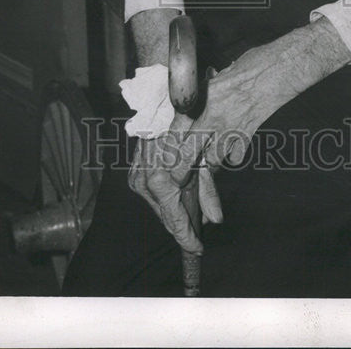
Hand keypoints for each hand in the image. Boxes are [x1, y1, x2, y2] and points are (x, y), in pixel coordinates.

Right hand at [127, 112, 222, 253]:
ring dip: (173, 213)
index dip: (187, 237)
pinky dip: (163, 200)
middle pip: (165, 216)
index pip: (175, 219)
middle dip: (182, 226)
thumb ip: (208, 191)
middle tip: (196, 236)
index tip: (198, 248)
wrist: (163, 103)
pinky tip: (175, 200)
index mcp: (163, 179)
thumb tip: (216, 221)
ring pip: (157, 207)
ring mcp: (137, 175)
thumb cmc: (191, 127)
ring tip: (189, 218)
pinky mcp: (133, 172)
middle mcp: (146, 179)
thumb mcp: (205, 160)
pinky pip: (149, 195)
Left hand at [177, 18, 350, 172]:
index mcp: (204, 98)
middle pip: (190, 152)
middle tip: (177, 176)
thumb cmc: (252, 64)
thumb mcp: (220, 74)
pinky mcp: (249, 134)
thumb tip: (195, 102)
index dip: (168, 146)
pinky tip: (230, 151)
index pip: (177, 129)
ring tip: (204, 160)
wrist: (281, 68)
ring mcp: (233, 128)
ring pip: (213, 159)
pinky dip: (231, 157)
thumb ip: (206, 92)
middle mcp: (215, 117)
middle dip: (181, 167)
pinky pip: (235, 157)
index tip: (162, 157)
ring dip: (207, 160)